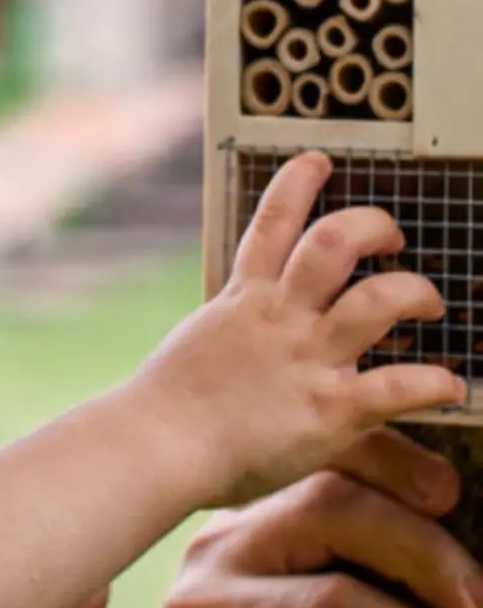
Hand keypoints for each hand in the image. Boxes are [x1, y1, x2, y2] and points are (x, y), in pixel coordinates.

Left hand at [111, 427, 482, 607]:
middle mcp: (217, 561)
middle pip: (329, 515)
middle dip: (425, 557)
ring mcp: (236, 529)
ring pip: (334, 484)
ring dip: (416, 520)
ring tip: (472, 590)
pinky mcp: (261, 518)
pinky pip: (332, 486)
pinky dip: (394, 503)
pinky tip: (442, 542)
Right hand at [132, 151, 457, 507]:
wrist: (156, 446)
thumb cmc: (167, 407)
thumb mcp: (200, 346)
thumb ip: (233, 332)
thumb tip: (239, 333)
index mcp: (243, 300)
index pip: (272, 222)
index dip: (297, 183)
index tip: (318, 161)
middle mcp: (279, 319)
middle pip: (333, 242)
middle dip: (373, 227)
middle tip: (392, 237)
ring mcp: (305, 359)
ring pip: (378, 300)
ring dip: (416, 292)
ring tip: (429, 303)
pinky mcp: (329, 410)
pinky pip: (399, 386)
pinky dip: (434, 383)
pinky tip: (450, 386)